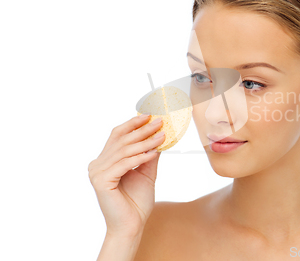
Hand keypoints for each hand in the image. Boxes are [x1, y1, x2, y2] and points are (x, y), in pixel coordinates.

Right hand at [88, 114, 164, 236]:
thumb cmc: (136, 202)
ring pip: (124, 151)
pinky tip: (153, 152)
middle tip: (160, 123)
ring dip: (145, 142)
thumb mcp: (146, 173)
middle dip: (142, 130)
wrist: (131, 225)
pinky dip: (140, 157)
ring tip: (161, 136)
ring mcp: (97, 173)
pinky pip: (124, 164)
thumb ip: (148, 155)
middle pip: (122, 141)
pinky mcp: (101, 181)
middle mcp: (97, 165)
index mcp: (104, 161)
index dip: (132, 124)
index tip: (149, 116)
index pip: (117, 136)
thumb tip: (158, 136)